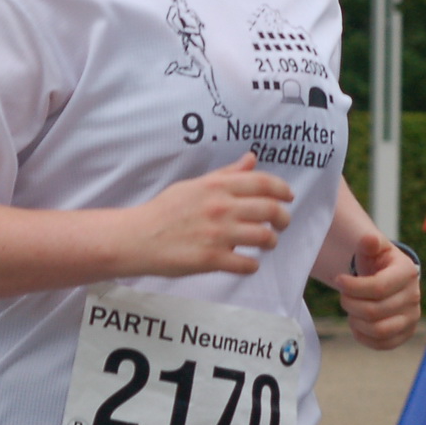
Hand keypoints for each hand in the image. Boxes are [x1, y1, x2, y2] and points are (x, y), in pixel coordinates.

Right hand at [130, 153, 292, 277]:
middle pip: (269, 210)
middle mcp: (220, 208)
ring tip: (267, 243)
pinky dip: (253, 265)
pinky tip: (248, 263)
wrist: (137, 237)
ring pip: (263, 237)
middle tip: (282, 223)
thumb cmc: (165, 210)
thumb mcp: (195, 185)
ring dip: (271, 241)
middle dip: (283, 218)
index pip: (262, 183)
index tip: (288, 197)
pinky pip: (246, 264)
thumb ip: (226, 174)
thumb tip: (251, 159)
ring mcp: (217, 234)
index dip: (282, 189)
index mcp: (217, 187)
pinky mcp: (210, 259)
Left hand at [335, 232, 420, 348]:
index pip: (378, 287)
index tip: (338, 280)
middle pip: (374, 311)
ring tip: (350, 308)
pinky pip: (382, 344)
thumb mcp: (373, 248)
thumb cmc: (378, 262)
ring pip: (378, 330)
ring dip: (355, 321)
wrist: (389, 278)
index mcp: (407, 272)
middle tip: (343, 295)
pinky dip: (363, 336)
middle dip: (350, 303)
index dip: (353, 287)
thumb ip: (369, 243)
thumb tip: (368, 239)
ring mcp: (411, 318)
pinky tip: (356, 321)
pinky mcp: (405, 334)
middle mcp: (414, 297)